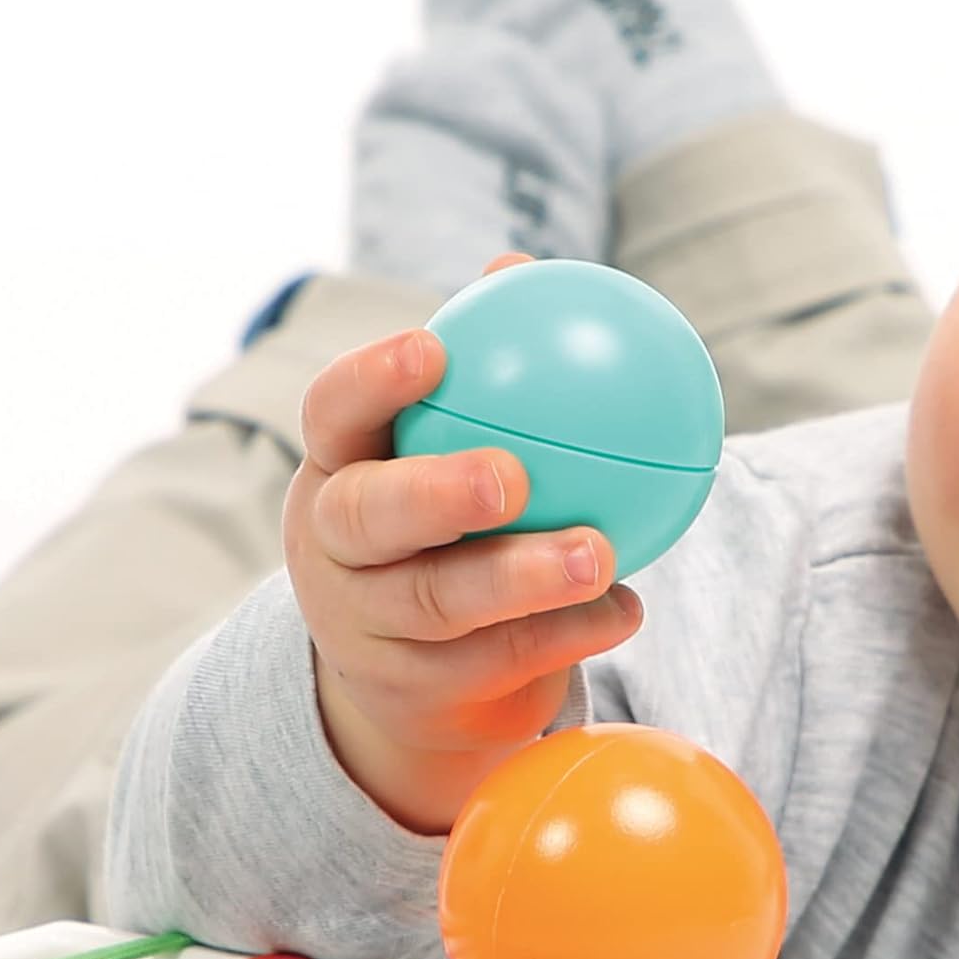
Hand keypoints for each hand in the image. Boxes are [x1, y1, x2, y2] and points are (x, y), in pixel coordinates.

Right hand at [282, 253, 643, 832]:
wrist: (413, 672)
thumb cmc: (442, 526)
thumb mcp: (441, 451)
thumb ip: (481, 373)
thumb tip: (518, 265)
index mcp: (337, 469)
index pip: (332, 414)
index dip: (371, 381)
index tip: (435, 348)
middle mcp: (334, 548)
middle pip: (365, 519)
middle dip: (433, 493)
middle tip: (512, 476)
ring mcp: (365, 630)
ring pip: (436, 603)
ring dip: (524, 577)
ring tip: (601, 553)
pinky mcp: (413, 693)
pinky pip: (493, 665)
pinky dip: (566, 636)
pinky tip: (626, 609)